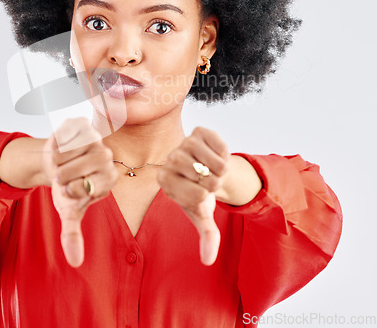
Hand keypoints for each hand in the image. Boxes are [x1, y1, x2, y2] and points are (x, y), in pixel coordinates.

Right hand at [43, 118, 117, 267]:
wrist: (55, 162)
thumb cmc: (66, 187)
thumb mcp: (68, 211)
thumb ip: (73, 235)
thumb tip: (75, 262)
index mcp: (109, 179)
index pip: (83, 189)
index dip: (69, 191)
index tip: (71, 189)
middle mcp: (107, 158)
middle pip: (75, 170)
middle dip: (61, 176)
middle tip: (63, 175)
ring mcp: (95, 139)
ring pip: (67, 153)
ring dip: (57, 161)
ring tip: (62, 162)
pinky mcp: (81, 124)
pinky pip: (62, 136)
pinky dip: (55, 145)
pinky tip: (61, 147)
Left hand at [157, 127, 229, 265]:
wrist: (206, 169)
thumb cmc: (199, 193)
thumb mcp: (202, 214)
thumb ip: (206, 235)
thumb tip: (208, 260)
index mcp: (165, 180)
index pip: (196, 196)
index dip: (206, 198)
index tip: (200, 192)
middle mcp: (170, 159)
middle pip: (206, 179)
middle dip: (215, 184)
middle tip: (208, 181)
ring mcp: (184, 142)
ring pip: (217, 164)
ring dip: (222, 170)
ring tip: (213, 170)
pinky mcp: (200, 131)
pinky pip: (221, 146)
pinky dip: (226, 155)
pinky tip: (216, 156)